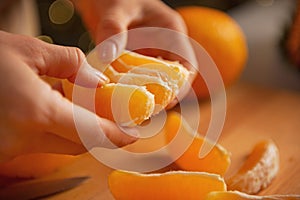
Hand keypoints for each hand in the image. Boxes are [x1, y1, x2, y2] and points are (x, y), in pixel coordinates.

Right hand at [0, 31, 137, 161]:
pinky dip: (51, 131)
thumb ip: (70, 63)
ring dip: (74, 130)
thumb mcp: (27, 50)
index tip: (134, 135)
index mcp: (36, 113)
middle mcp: (24, 140)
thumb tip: (96, 80)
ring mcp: (10, 151)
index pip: (92, 135)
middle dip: (99, 133)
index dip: (117, 137)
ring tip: (79, 106)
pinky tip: (47, 109)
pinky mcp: (1, 153)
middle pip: (80, 145)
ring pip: (59, 146)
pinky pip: (38, 145)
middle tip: (112, 117)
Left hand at [73, 0, 197, 105]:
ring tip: (131, 109)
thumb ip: (114, 29)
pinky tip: (117, 97)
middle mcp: (163, 46)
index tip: (169, 101)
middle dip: (161, 96)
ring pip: (153, 81)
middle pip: (170, 78)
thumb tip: (106, 56)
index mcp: (171, 32)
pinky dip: (128, 89)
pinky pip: (135, 78)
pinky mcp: (133, 60)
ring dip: (144, 95)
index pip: (186, 64)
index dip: (182, 85)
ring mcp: (148, 55)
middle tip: (145, 111)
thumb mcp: (117, 9)